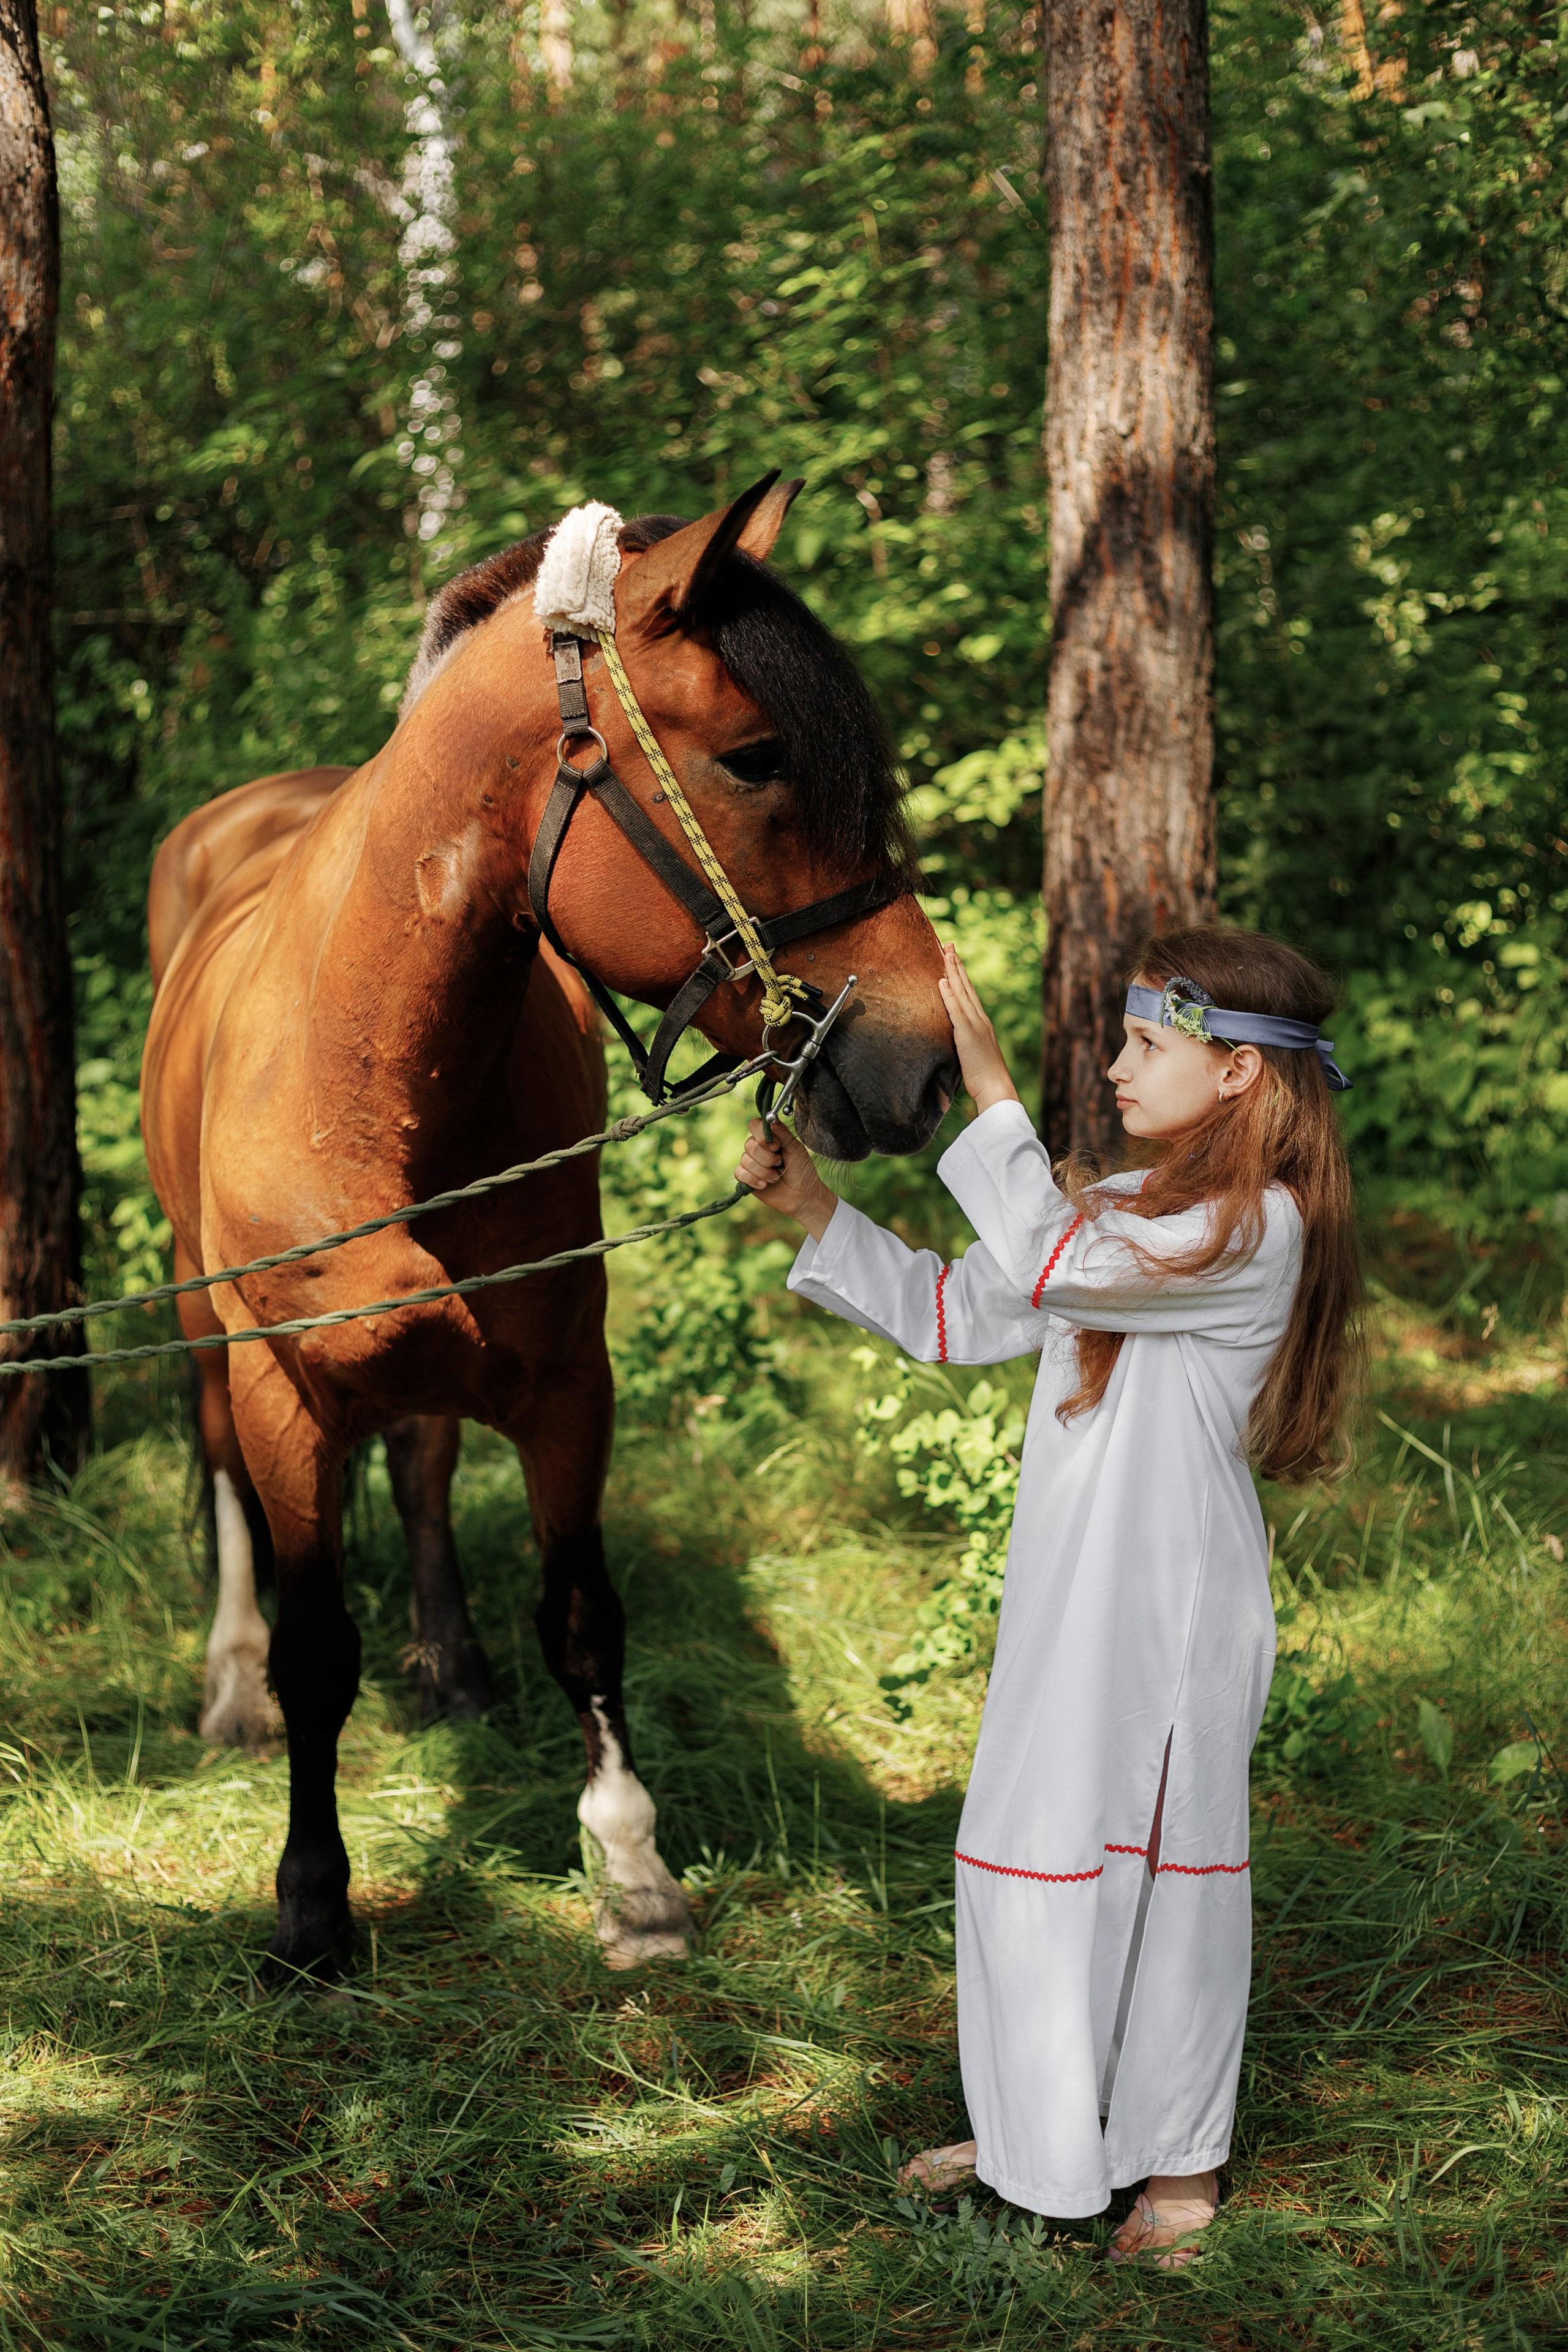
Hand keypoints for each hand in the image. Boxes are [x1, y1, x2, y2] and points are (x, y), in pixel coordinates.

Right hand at [734, 1118, 837, 1240]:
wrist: (802, 1196)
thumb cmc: (802, 1170)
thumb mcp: (796, 1148)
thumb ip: (783, 1133)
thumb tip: (772, 1117)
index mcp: (770, 1138)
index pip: (754, 1125)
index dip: (762, 1135)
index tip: (776, 1146)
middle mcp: (758, 1148)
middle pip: (749, 1144)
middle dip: (767, 1158)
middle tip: (780, 1164)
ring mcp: (751, 1163)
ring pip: (745, 1160)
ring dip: (764, 1172)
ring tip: (776, 1177)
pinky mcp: (746, 1178)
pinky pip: (739, 1173)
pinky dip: (753, 1180)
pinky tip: (765, 1185)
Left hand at [938, 944, 1019, 1114]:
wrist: (997, 1088)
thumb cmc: (985, 1077)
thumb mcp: (973, 1053)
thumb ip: (966, 1040)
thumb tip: (956, 1036)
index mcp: (981, 1023)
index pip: (968, 993)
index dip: (960, 974)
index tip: (953, 958)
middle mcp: (980, 1019)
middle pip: (966, 986)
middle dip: (956, 964)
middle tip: (948, 944)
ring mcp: (975, 1025)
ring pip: (962, 992)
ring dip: (952, 971)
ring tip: (944, 952)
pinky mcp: (968, 1034)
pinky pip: (956, 1010)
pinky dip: (949, 994)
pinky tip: (942, 980)